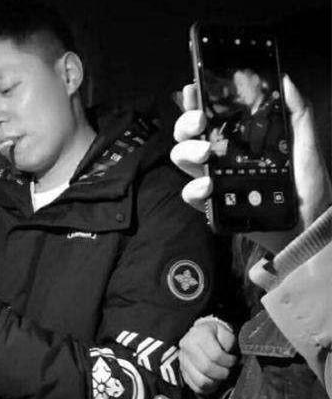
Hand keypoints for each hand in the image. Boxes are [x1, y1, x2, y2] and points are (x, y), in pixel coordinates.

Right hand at [171, 76, 331, 252]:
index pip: (210, 115)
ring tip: (206, 153)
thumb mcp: (305, 145)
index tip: (192, 89)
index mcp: (238, 139)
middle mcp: (220, 157)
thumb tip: (284, 80)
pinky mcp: (213, 205)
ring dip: (187, 151)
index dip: (195, 100)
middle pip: (186, 134)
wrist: (309, 225)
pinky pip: (190, 194)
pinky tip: (208, 185)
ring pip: (182, 158)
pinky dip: (193, 187)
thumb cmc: (308, 187)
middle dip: (185, 123)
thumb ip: (298, 112)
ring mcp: (214, 180)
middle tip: (200, 121)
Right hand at [179, 319, 236, 394]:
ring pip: (201, 381)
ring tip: (220, 375)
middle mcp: (186, 346)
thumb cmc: (216, 335)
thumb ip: (229, 342)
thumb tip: (229, 355)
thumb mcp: (225, 332)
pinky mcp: (182, 371)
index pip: (215, 355)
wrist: (202, 334)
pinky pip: (196, 387)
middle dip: (222, 373)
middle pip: (207, 368)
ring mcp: (183, 360)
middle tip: (227, 369)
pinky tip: (214, 381)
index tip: (233, 360)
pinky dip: (208, 388)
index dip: (229, 361)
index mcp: (198, 335)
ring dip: (215, 382)